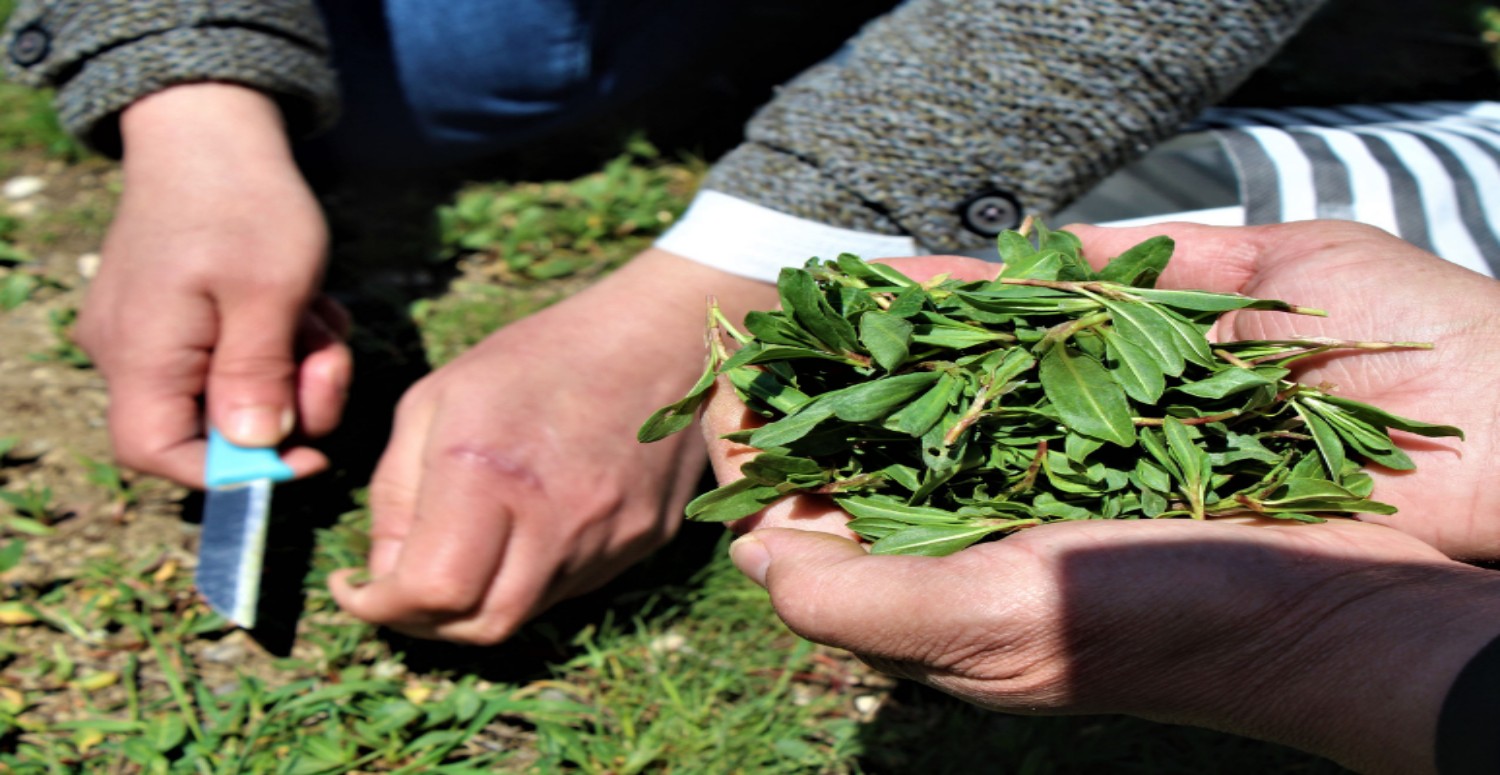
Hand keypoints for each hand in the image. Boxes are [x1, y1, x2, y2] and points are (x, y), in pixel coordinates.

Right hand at [76, 84, 351, 484]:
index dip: (229, 474)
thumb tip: (254, 448)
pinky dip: (284, 343)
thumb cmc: (243, 201)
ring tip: (320, 318)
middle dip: (286, 407)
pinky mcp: (182, 317)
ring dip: (296, 370)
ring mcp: (154, 333)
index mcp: (141, 352)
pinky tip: (310, 305)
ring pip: (236, 391)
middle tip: (328, 361)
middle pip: (208, 428)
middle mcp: (131, 351)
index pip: (156, 454)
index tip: (303, 458)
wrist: (214, 127)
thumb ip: (258, 375)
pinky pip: (237, 356)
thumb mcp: (270, 292)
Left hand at [328, 249, 780, 642]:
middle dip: (425, 622)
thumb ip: (397, 492)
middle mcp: (553, 520)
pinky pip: (568, 588)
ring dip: (477, 603)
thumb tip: (386, 573)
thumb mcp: (437, 399)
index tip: (355, 588)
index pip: (429, 592)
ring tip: (459, 556)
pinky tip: (521, 532)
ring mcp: (606, 540)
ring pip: (524, 614)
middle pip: (478, 626)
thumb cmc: (541, 357)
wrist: (663, 339)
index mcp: (488, 473)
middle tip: (400, 590)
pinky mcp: (641, 546)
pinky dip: (528, 578)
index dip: (379, 606)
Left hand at [698, 222, 1499, 771]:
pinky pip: (996, 400)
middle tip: (788, 315)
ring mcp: (1017, 506)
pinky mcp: (1080, 461)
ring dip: (877, 361)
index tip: (736, 374)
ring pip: (914, 425)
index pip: (796, 527)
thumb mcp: (991, 625)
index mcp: (920, 603)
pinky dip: (961, 351)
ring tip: (847, 293)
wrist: (1331, 609)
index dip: (754, 454)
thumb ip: (856, 599)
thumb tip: (751, 547)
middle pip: (848, 468)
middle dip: (810, 393)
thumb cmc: (1160, 624)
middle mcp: (956, 555)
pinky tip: (944, 302)